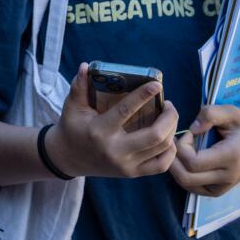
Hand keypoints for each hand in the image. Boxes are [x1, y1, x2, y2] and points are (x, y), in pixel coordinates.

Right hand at [46, 63, 178, 177]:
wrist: (68, 159)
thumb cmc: (72, 128)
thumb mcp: (72, 106)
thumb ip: (79, 86)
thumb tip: (86, 66)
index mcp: (100, 131)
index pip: (126, 111)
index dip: (143, 96)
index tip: (157, 84)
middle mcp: (116, 150)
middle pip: (155, 135)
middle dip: (170, 117)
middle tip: (168, 104)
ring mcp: (126, 165)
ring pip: (162, 148)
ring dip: (172, 129)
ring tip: (169, 116)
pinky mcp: (132, 173)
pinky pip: (161, 165)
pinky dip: (170, 150)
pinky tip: (168, 137)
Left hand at [169, 105, 239, 196]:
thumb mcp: (232, 113)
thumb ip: (210, 114)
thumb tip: (192, 128)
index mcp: (230, 157)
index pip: (193, 161)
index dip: (183, 146)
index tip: (189, 133)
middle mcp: (225, 177)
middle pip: (185, 176)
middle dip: (174, 157)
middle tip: (178, 142)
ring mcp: (221, 187)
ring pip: (186, 184)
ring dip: (176, 167)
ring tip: (181, 150)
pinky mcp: (216, 192)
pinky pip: (192, 188)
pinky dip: (183, 174)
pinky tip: (186, 160)